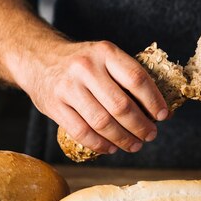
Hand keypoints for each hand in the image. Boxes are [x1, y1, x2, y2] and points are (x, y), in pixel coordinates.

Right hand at [16, 40, 168, 154]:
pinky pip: (81, 132)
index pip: (136, 78)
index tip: (163, 116)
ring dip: (123, 138)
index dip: (153, 101)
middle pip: (121, 105)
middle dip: (140, 125)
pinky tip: (111, 147)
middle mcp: (86, 67)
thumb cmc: (82, 62)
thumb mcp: (104, 57)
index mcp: (105, 52)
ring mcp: (68, 87)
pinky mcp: (54, 105)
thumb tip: (160, 111)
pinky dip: (100, 144)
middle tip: (150, 135)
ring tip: (135, 145)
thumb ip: (127, 78)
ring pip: (102, 122)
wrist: (38, 58)